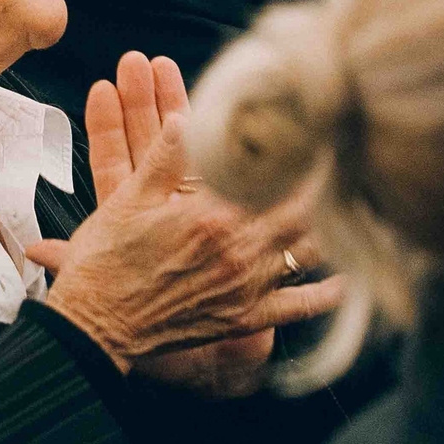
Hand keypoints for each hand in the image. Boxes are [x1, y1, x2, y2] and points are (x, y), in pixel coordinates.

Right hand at [29, 51, 344, 379]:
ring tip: (349, 208)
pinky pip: (295, 308)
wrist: (94, 325)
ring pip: (304, 253)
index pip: (269, 176)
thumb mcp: (127, 199)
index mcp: (210, 215)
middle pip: (299, 211)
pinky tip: (343, 282)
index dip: (299, 154)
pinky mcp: (241, 318)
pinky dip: (323, 296)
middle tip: (345, 164)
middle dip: (324, 186)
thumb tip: (185, 118)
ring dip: (328, 230)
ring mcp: (243, 286)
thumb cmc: (104, 262)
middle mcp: (236, 250)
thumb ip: (162, 157)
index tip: (320, 134)